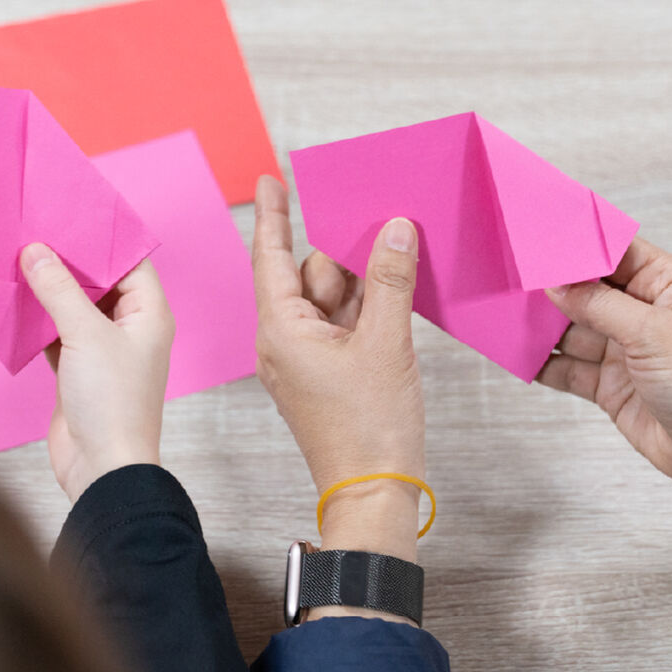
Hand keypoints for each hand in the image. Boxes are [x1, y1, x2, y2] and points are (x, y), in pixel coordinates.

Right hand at [20, 244, 172, 502]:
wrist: (101, 468)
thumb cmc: (112, 404)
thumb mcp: (85, 336)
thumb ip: (60, 290)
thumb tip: (37, 252)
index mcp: (149, 315)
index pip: (129, 262)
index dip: (100, 239)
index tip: (67, 215)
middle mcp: (130, 329)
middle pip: (98, 282)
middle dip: (67, 262)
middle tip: (34, 232)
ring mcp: (103, 351)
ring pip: (74, 308)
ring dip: (49, 290)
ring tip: (17, 258)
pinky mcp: (77, 370)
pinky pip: (56, 333)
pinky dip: (37, 320)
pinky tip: (13, 301)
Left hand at [251, 176, 424, 565]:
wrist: (375, 494)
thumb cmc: (368, 429)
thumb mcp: (385, 342)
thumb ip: (389, 280)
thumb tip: (395, 229)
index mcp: (281, 331)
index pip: (272, 257)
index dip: (273, 215)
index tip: (271, 178)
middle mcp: (285, 343)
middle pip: (310, 275)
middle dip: (344, 248)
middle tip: (382, 215)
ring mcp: (307, 361)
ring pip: (332, 300)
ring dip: (363, 278)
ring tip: (400, 249)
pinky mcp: (329, 376)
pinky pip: (344, 326)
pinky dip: (367, 306)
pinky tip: (398, 287)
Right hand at [542, 237, 671, 610]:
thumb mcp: (654, 333)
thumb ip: (600, 305)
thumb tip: (555, 283)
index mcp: (666, 284)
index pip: (612, 250)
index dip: (574, 244)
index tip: (534, 237)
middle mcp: (644, 313)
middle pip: (586, 289)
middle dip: (549, 286)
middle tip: (506, 275)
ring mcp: (626, 351)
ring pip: (571, 329)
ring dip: (540, 326)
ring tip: (500, 314)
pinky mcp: (611, 386)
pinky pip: (567, 368)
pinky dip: (543, 363)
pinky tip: (516, 355)